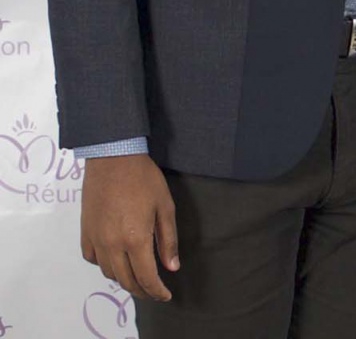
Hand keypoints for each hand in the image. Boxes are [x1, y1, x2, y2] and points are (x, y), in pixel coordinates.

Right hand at [81, 155, 178, 301]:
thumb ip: (168, 239)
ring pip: (109, 273)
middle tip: (154, 291)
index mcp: (135, 239)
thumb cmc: (143, 178)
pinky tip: (115, 259)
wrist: (113, 157)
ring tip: (137, 275)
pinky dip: (105, 265)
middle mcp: (113, 245)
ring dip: (124, 279)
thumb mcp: (164, 206)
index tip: (166, 295)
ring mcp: (96, 240)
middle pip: (126, 280)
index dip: (157, 291)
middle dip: (142, 290)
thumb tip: (172, 266)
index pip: (146, 277)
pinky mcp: (85, 232)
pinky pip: (93, 259)